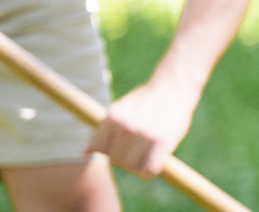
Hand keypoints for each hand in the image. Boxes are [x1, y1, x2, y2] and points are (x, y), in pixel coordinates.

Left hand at [85, 80, 199, 178]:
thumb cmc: (145, 100)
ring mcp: (144, 135)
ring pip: (131, 167)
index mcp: (112, 118)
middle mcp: (126, 128)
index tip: (120, 144)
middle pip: (115, 160)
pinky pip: (148, 170)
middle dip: (124, 157)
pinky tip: (154, 163)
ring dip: (138, 164)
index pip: (98, 150)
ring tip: (147, 152)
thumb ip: (104, 130)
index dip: (108, 149)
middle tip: (137, 148)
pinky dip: (149, 171)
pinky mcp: (163, 143)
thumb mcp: (120, 109)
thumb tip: (84, 153)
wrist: (174, 87)